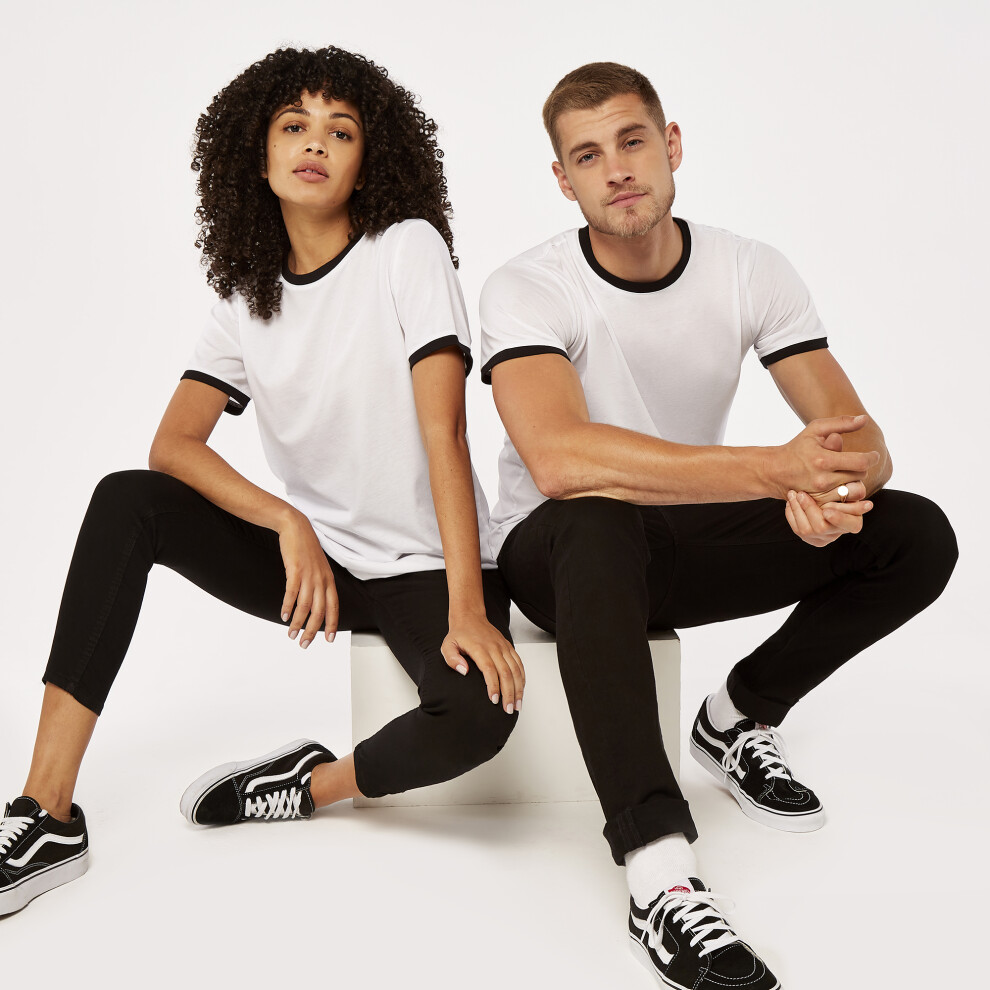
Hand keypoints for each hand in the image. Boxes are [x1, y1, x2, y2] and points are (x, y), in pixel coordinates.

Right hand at [277, 510, 338, 647]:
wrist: (296, 527)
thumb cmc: (305, 549)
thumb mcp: (318, 567)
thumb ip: (319, 584)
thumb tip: (315, 603)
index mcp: (329, 580)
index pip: (334, 607)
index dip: (332, 624)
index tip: (328, 640)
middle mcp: (322, 579)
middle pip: (320, 611)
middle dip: (312, 631)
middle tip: (304, 644)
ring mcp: (309, 575)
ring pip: (305, 606)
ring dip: (297, 623)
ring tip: (290, 634)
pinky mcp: (296, 570)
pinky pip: (292, 593)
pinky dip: (287, 606)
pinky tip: (282, 615)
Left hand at [441, 612, 525, 713]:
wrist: (470, 617)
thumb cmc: (459, 634)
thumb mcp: (447, 645)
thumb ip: (452, 658)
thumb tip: (463, 671)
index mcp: (479, 648)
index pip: (489, 669)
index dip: (493, 686)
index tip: (494, 700)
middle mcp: (494, 647)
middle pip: (506, 672)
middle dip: (509, 693)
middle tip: (508, 709)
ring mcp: (503, 647)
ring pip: (515, 669)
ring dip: (518, 688)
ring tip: (517, 705)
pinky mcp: (508, 647)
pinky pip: (519, 663)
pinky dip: (522, 677)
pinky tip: (521, 690)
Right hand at [770, 415, 878, 497]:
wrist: (774, 471)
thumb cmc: (797, 447)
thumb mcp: (815, 429)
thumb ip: (841, 423)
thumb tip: (864, 419)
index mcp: (824, 459)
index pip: (861, 462)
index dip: (872, 458)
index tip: (872, 455)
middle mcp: (823, 479)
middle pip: (860, 476)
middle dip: (860, 468)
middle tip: (852, 463)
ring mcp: (820, 494)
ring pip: (854, 490)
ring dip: (854, 481)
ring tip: (846, 474)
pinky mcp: (819, 503)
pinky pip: (844, 501)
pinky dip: (846, 493)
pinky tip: (840, 485)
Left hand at [785, 489, 872, 546]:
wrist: (827, 499)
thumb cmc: (842, 491)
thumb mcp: (850, 490)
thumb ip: (853, 491)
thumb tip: (863, 498)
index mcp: (854, 522)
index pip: (850, 524)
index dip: (838, 519)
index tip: (827, 511)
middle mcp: (837, 533)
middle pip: (822, 527)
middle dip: (809, 509)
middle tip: (801, 493)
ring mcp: (822, 538)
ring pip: (806, 529)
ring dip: (797, 508)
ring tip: (792, 493)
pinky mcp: (809, 539)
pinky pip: (796, 528)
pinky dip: (791, 513)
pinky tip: (790, 502)